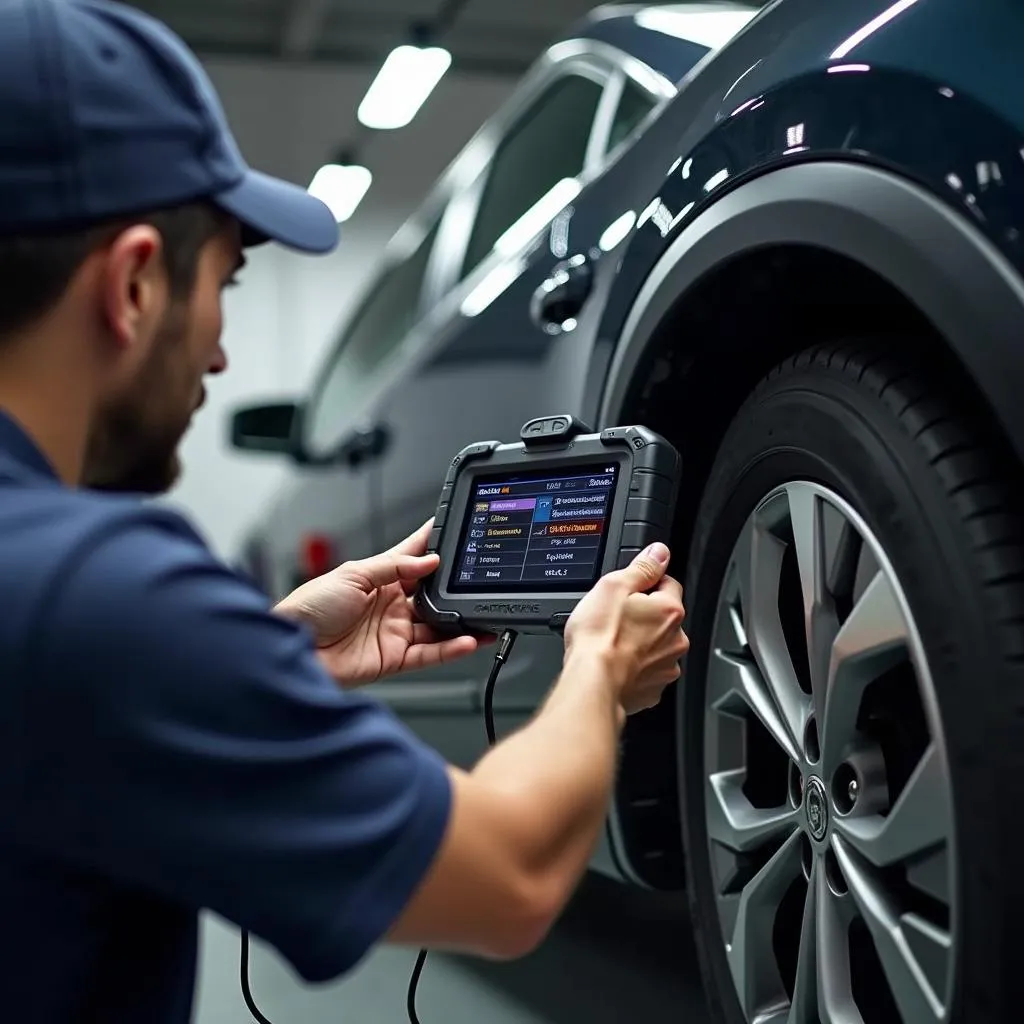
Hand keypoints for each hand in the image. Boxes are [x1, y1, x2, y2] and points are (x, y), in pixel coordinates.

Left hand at [275, 519, 485, 686]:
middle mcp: (389, 604)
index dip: (433, 545)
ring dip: (460, 620)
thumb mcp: (351, 575)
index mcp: (377, 578)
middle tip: (475, 579)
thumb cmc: (308, 609)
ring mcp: (393, 631)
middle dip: (454, 586)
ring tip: (481, 614)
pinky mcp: (394, 657)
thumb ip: (393, 567)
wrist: (291, 649)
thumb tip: (427, 561)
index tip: (456, 532)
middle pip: (432, 593)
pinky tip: (466, 639)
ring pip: (437, 625)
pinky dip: (451, 648)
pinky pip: (430, 653)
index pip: (413, 557)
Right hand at [564, 542, 687, 715]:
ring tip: (612, 642)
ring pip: (656, 645)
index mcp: (670, 611)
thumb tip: (660, 553)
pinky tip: (614, 662)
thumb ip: (642, 567)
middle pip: (662, 616)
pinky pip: (647, 671)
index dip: (646, 582)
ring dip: (639, 641)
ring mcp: (666, 667)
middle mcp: (675, 640)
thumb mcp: (614, 586)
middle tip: (615, 617)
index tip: (628, 590)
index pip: (668, 583)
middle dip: (642, 614)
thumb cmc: (599, 638)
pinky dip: (634, 666)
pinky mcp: (653, 689)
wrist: (591, 683)